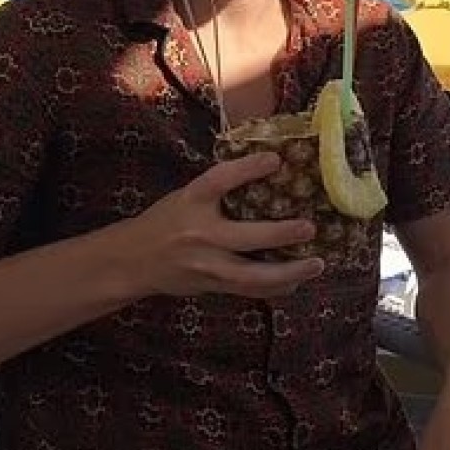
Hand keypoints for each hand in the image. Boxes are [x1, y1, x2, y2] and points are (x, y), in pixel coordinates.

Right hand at [120, 151, 324, 298]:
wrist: (133, 260)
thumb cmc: (166, 221)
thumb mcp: (185, 196)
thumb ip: (218, 191)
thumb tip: (269, 172)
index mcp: (191, 201)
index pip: (219, 180)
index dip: (247, 168)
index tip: (276, 159)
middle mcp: (199, 233)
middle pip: (244, 236)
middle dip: (280, 234)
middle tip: (310, 228)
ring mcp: (205, 264)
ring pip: (251, 275)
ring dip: (288, 272)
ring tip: (316, 264)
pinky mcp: (211, 285)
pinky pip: (248, 290)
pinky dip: (274, 288)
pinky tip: (295, 283)